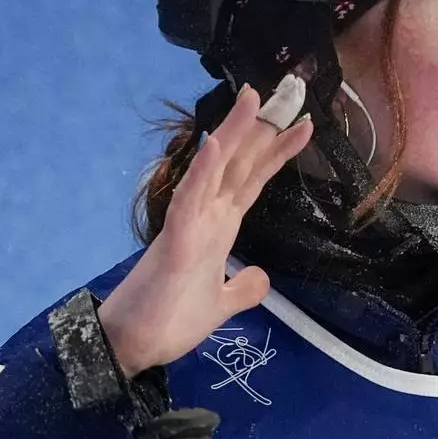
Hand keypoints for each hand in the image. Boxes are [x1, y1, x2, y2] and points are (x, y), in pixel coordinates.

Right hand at [98, 75, 312, 376]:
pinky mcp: (174, 242)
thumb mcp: (220, 305)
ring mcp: (189, 225)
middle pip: (239, 164)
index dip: (277, 153)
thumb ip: (240, 288)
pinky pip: (189, 201)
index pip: (253, 181)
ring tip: (251, 98)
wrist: (134, 348)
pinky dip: (201, 173)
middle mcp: (205, 216)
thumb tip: (260, 277)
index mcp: (218, 228)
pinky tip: (212, 146)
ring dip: (232, 134)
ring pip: (214, 170)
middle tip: (287, 90)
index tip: (304, 125)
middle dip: (263, 128)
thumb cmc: (170, 321)